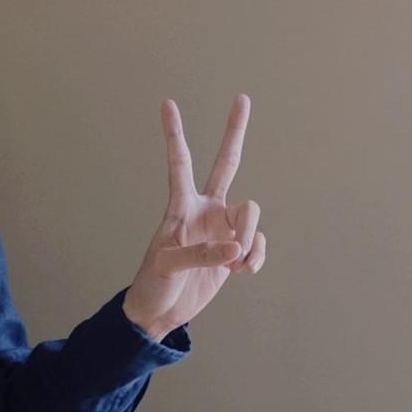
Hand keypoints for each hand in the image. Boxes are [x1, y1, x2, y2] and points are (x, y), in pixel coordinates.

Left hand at [123, 94, 265, 340]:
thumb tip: (236, 248)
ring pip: (250, 214)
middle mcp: (205, 210)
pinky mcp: (234, 250)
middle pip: (226, 164)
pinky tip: (242, 270)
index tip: (167, 103)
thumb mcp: (169, 267)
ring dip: (250, 238)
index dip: (175, 135)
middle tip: (242, 98)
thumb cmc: (154, 284)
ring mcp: (222, 229)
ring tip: (235, 262)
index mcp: (182, 207)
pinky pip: (256, 243)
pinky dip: (255, 256)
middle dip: (235, 133)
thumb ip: (202, 254)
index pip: (180, 163)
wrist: (160, 312)